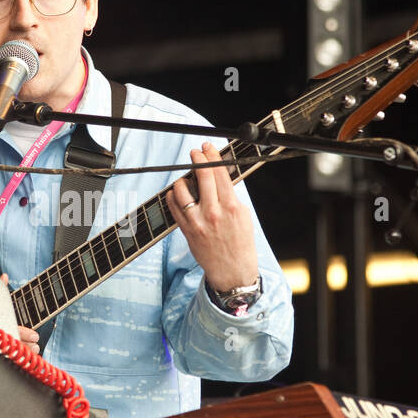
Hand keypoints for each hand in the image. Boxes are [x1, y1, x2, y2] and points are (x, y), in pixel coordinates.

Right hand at [0, 273, 40, 354]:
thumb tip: (5, 275)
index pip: (11, 329)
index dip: (24, 334)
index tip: (36, 337)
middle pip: (11, 343)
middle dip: (26, 346)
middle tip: (37, 346)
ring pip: (10, 351)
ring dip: (24, 351)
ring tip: (36, 349)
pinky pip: (6, 355)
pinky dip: (18, 357)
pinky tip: (28, 356)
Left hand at [168, 142, 258, 291]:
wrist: (232, 271)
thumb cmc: (240, 242)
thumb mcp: (243, 215)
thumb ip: (231, 196)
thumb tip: (220, 176)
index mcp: (232, 207)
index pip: (220, 174)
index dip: (212, 156)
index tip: (207, 147)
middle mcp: (214, 213)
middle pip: (202, 177)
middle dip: (197, 159)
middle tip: (195, 152)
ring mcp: (198, 222)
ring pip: (183, 189)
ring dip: (183, 179)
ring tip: (187, 179)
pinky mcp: (187, 231)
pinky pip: (173, 206)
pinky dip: (173, 196)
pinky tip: (178, 193)